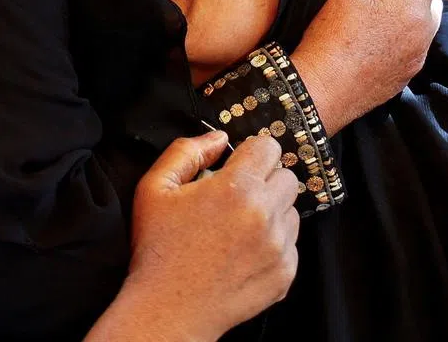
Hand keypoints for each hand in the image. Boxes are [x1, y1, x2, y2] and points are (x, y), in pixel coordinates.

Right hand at [100, 132, 299, 340]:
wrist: (167, 309)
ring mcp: (279, 247)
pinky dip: (273, 244)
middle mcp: (265, 214)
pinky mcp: (285, 274)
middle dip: (264, 181)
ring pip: (292, 211)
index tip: (237, 167)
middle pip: (286, 177)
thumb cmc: (158, 249)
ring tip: (238, 228)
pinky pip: (291, 245)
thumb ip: (187, 151)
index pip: (270, 147)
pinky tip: (243, 252)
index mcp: (237, 188)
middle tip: (236, 198)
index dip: (251, 153)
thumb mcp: (155, 188)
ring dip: (272, 212)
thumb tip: (220, 138)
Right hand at [292, 0, 441, 134]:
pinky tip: (380, 29)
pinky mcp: (404, 75)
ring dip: (411, 4)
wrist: (320, 92)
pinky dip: (404, 28)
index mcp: (414, 9)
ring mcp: (416, 58)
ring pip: (423, 22)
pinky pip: (413, 44)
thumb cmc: (333, 37)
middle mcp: (424, 34)